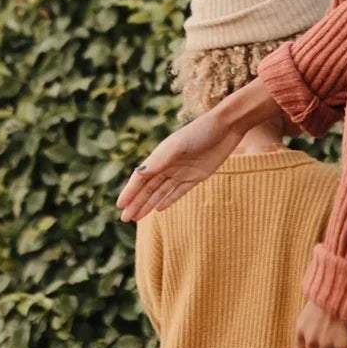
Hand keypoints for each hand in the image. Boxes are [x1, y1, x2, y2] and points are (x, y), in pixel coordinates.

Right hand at [117, 108, 238, 222]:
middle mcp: (168, 165)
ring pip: (161, 192)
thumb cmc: (200, 132)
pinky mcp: (196, 176)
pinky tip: (158, 209)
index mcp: (160, 156)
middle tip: (125, 219)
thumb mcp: (178, 146)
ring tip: (137, 217)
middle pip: (148, 188)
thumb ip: (159, 161)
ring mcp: (182, 171)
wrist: (226, 128)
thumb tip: (138, 174)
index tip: (120, 206)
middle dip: (136, 203)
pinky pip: (178, 191)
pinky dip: (168, 200)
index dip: (130, 192)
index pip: (140, 178)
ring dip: (149, 204)